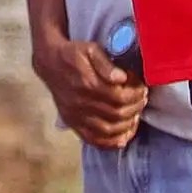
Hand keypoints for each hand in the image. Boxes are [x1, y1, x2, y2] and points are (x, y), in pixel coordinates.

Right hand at [32, 32, 150, 149]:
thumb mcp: (90, 49)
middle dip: (135, 108)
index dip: (135, 94)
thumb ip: (106, 64)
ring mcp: (76, 116)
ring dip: (127, 125)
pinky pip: (93, 139)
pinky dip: (110, 142)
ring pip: (108, 130)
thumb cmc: (73, 54)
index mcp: (87, 84)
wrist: (49, 63)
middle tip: (142, 100)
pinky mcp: (72, 123)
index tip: (141, 87)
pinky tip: (123, 136)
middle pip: (117, 114)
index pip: (120, 97)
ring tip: (135, 115)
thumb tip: (121, 78)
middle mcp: (81, 103)